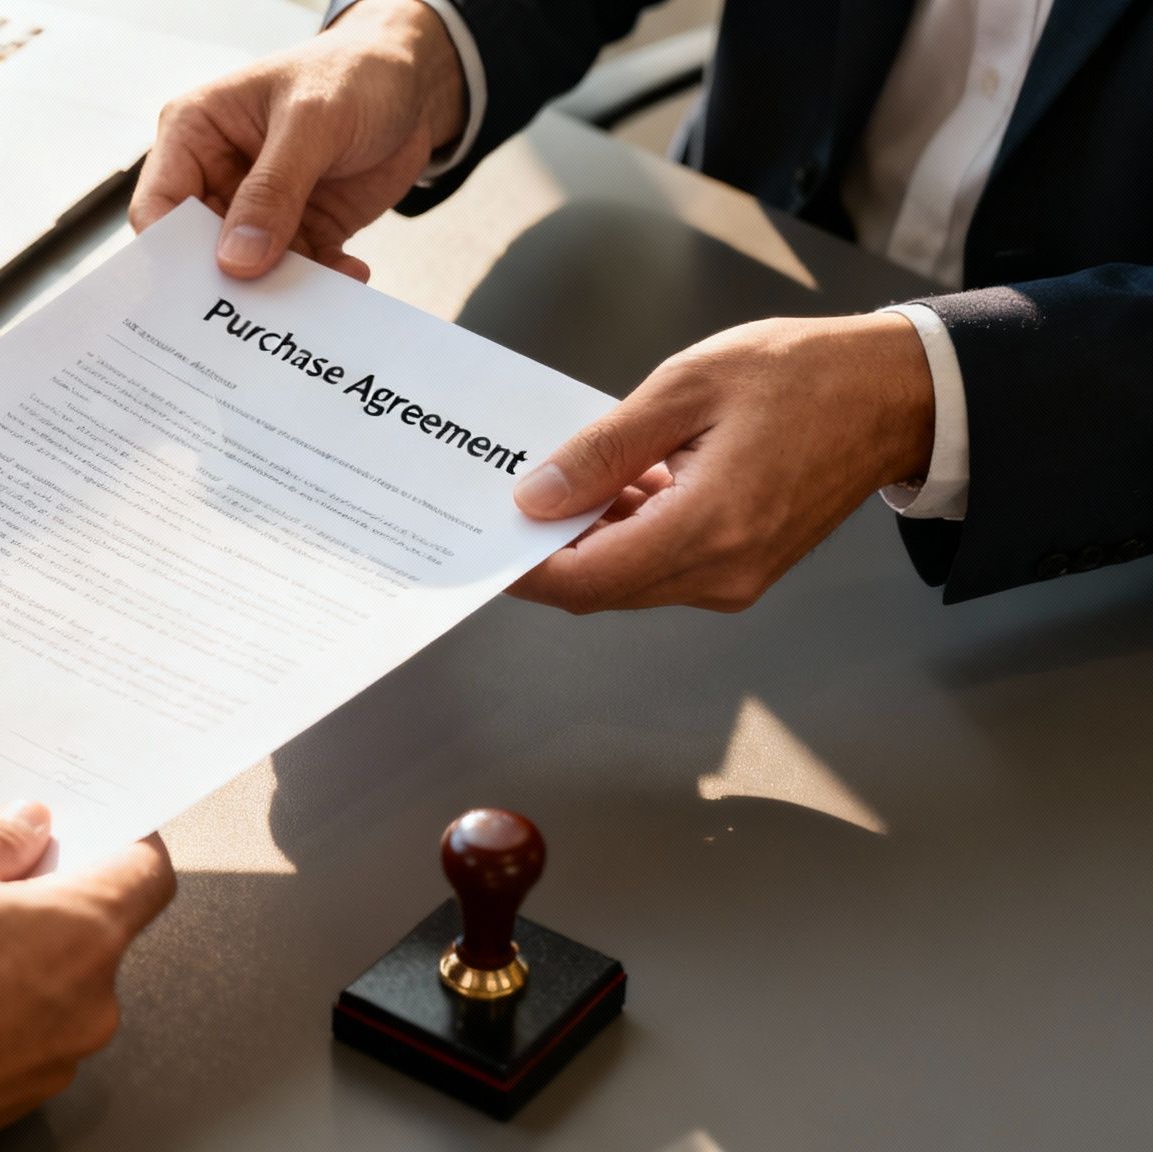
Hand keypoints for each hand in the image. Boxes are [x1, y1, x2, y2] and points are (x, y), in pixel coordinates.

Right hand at [129, 0, 465, 280]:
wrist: (414, 82)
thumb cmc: (353, 74)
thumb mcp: (312, 121)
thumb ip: (272, 190)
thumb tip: (236, 261)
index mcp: (195, 134)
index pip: (159, 206)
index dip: (172, 253)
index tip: (201, 288)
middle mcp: (217, 175)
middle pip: (201, 251)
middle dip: (229, 283)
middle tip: (256, 314)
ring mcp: (259, 209)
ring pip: (252, 272)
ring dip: (283, 290)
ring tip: (316, 299)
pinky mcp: (300, 231)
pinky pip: (300, 273)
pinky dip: (323, 282)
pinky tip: (351, 273)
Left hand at [508, 313, 936, 611]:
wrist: (896, 394)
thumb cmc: (805, 376)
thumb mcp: (685, 388)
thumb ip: (604, 450)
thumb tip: (537, 498)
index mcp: (709, 527)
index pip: (586, 580)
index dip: (525, 567)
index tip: (485, 538)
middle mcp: (723, 572)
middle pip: (601, 587)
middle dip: (549, 550)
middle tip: (508, 498)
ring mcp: (738, 578)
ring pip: (630, 579)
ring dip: (590, 538)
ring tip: (565, 477)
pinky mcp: (745, 568)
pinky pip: (664, 566)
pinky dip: (628, 533)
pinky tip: (618, 483)